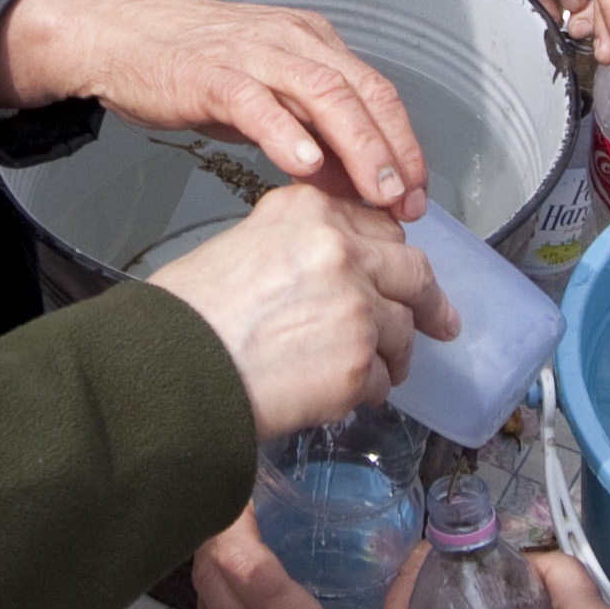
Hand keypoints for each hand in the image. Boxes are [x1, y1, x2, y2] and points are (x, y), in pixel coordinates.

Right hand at [0, 0, 431, 213]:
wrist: (120, 34)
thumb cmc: (190, 65)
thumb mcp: (263, 100)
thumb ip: (310, 136)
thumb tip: (355, 182)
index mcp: (311, 44)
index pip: (377, 93)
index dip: (405, 144)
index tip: (417, 192)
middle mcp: (292, 42)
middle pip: (362, 93)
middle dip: (394, 151)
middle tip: (408, 203)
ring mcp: (253, 55)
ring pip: (324, 94)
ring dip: (358, 146)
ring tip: (376, 192)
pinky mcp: (212, 74)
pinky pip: (257, 102)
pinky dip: (286, 134)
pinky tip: (304, 165)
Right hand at [144, 183, 444, 430]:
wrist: (170, 369)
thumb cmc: (188, 317)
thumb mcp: (241, 245)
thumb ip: (296, 244)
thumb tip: (332, 267)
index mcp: (309, 212)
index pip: (378, 222)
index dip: (390, 252)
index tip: (400, 267)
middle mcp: (341, 252)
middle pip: (412, 271)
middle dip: (427, 300)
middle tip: (439, 319)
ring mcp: (357, 309)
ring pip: (403, 331)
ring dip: (391, 355)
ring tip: (368, 373)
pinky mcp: (359, 365)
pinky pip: (383, 380)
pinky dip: (366, 392)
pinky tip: (337, 395)